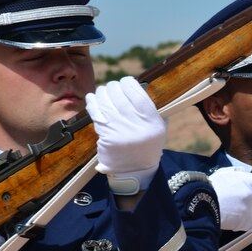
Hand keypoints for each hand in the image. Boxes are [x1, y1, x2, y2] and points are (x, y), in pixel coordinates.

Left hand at [86, 77, 166, 194]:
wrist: (135, 169)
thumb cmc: (147, 143)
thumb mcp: (159, 127)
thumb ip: (150, 109)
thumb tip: (134, 87)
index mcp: (152, 121)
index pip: (137, 93)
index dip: (128, 83)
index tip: (126, 81)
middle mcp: (136, 125)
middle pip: (119, 95)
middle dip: (113, 87)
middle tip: (112, 87)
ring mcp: (120, 131)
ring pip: (106, 102)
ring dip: (102, 92)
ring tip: (103, 91)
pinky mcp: (106, 136)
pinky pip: (96, 114)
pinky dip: (92, 103)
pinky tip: (93, 98)